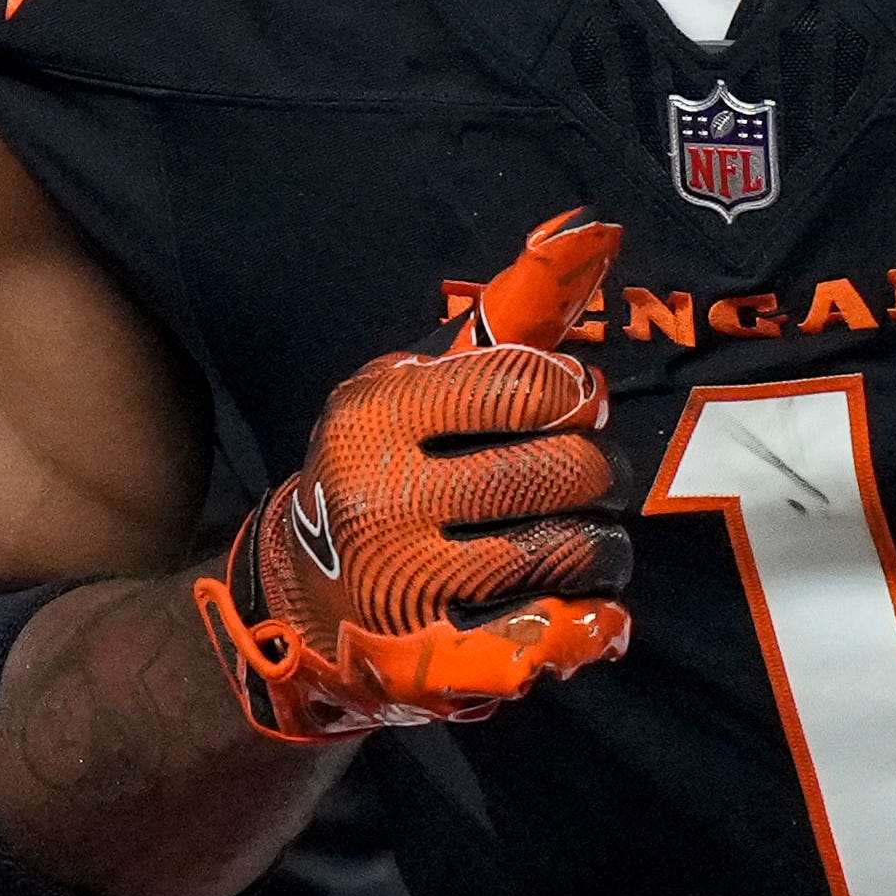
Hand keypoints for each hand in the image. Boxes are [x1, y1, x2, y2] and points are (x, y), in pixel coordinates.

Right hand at [199, 212, 635, 737]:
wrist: (291, 605)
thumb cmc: (376, 472)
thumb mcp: (409, 390)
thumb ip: (502, 324)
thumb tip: (591, 233)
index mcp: (377, 418)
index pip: (529, 386)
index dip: (575, 399)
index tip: (575, 411)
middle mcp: (382, 499)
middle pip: (563, 473)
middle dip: (597, 477)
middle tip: (588, 483)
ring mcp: (406, 587)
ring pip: (570, 552)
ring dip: (604, 550)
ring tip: (589, 544)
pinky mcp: (432, 662)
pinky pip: (551, 634)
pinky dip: (590, 625)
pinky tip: (594, 613)